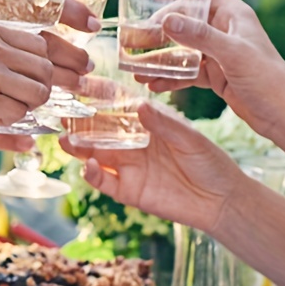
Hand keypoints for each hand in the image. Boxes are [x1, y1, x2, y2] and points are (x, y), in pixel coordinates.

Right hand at [0, 20, 86, 126]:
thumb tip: (22, 52)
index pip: (40, 43)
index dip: (45, 62)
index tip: (41, 74)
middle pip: (44, 67)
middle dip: (43, 85)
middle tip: (30, 96)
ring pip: (37, 91)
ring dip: (31, 104)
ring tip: (12, 107)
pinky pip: (17, 112)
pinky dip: (12, 118)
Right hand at [61, 100, 243, 233]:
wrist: (222, 202)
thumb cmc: (211, 163)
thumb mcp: (190, 139)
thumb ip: (164, 124)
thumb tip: (140, 105)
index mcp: (148, 123)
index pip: (118, 105)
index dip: (99, 95)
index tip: (81, 84)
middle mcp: (133, 143)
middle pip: (100, 130)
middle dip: (80, 122)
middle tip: (62, 113)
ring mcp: (129, 167)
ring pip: (95, 154)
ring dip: (78, 147)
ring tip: (64, 139)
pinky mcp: (129, 191)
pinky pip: (104, 182)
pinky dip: (93, 175)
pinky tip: (88, 166)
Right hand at [135, 0, 284, 141]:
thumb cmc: (268, 80)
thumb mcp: (232, 55)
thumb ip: (200, 36)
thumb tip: (166, 20)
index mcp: (233, 14)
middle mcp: (225, 29)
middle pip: (185, 20)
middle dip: (158, 29)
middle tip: (134, 41)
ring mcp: (220, 53)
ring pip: (183, 48)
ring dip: (160, 56)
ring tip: (136, 68)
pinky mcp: (217, 75)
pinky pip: (187, 71)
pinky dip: (171, 77)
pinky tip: (153, 86)